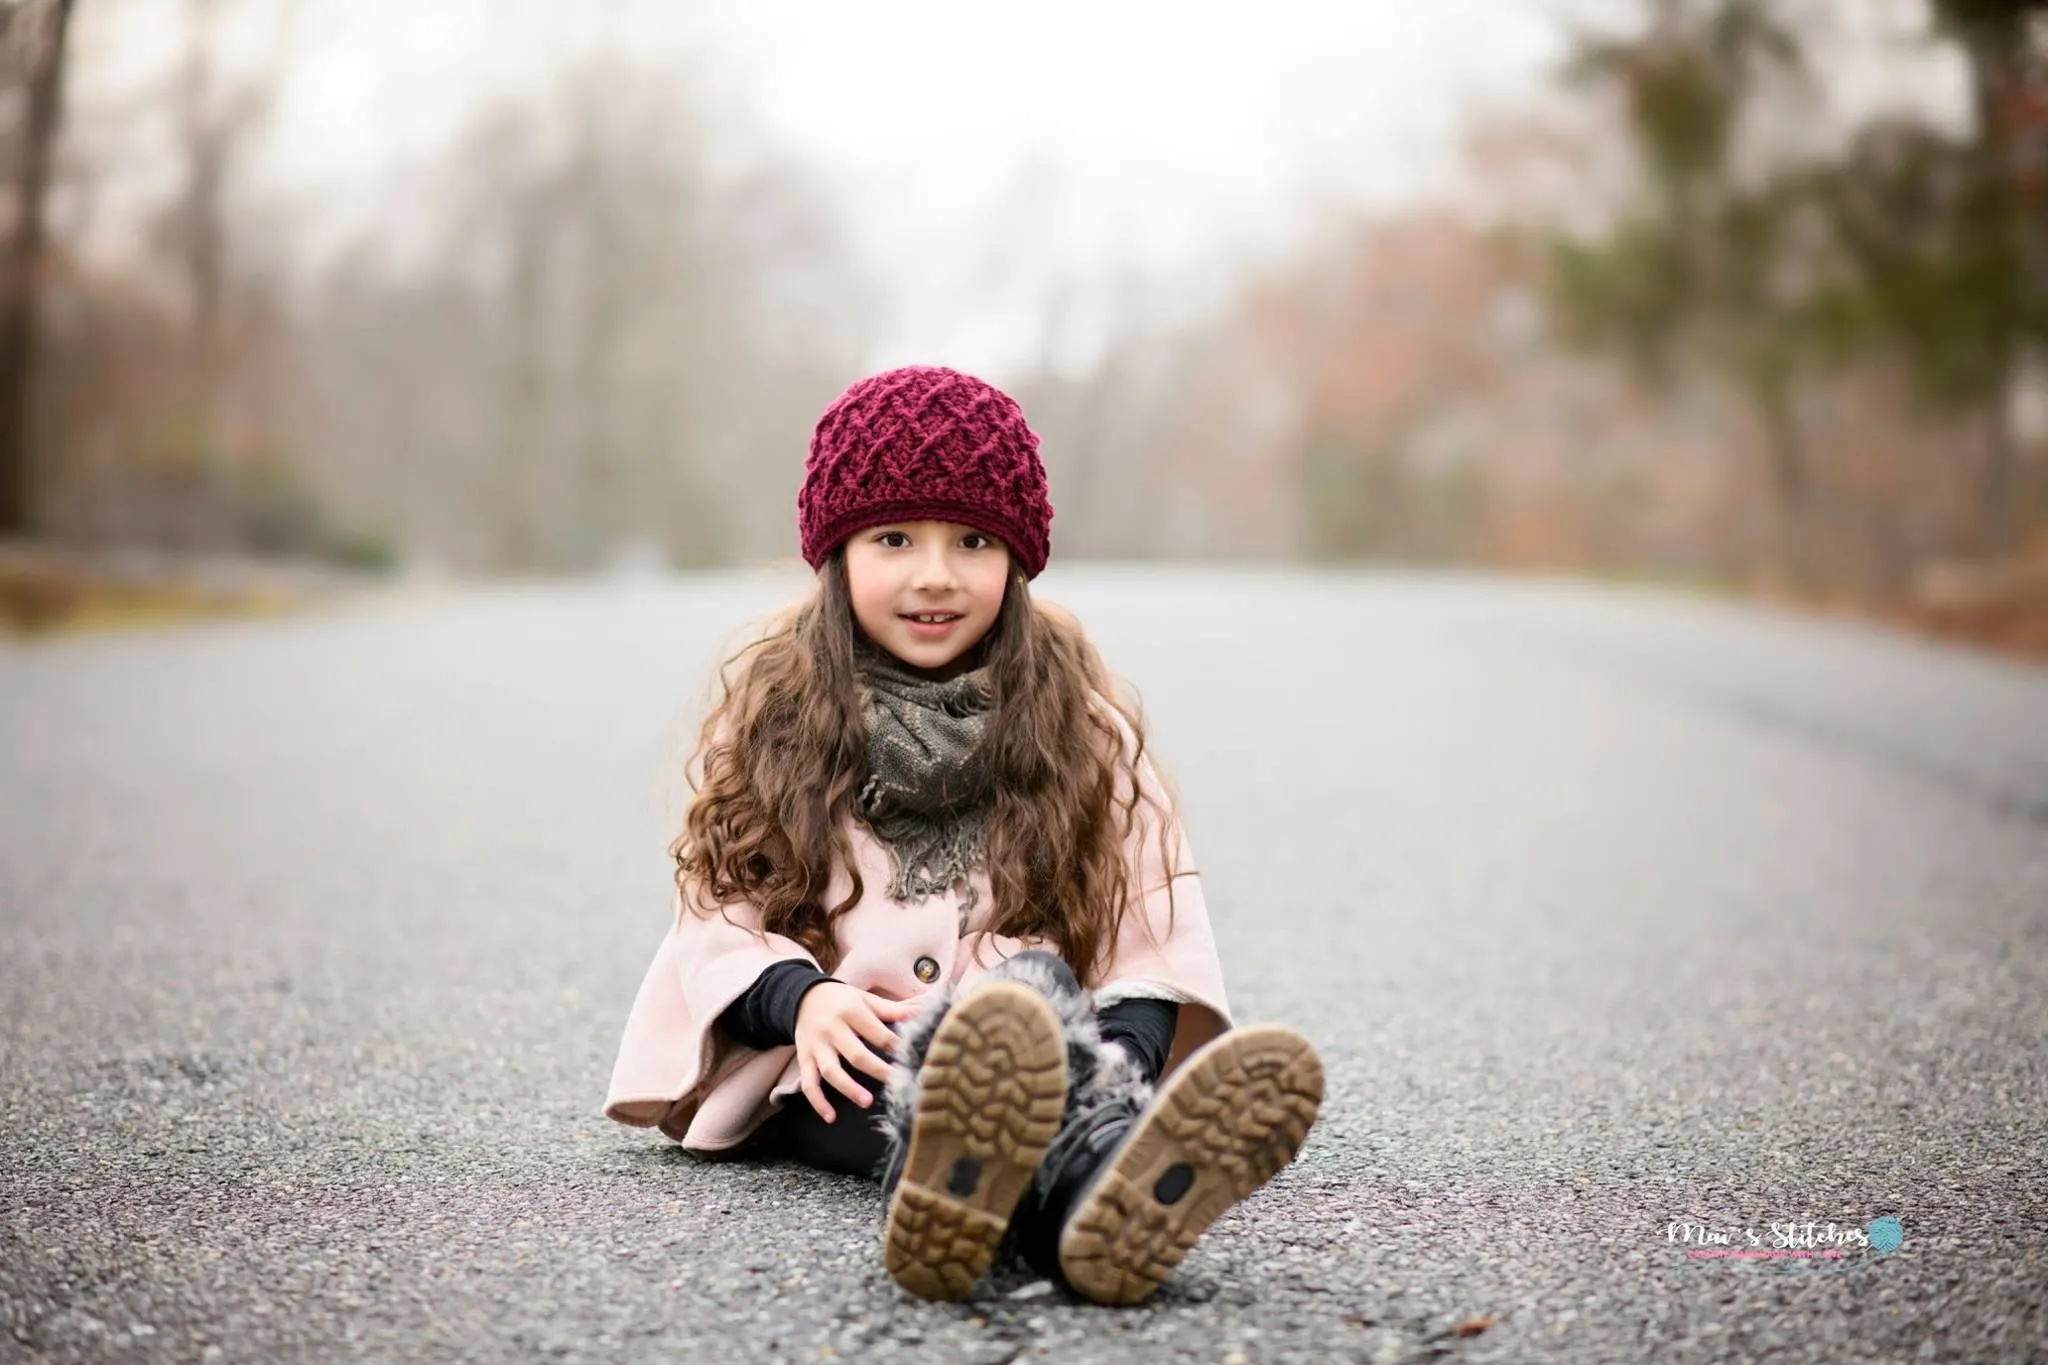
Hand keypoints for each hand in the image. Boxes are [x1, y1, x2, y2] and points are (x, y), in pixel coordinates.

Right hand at [793, 982, 923, 1121]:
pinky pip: (808, 1083)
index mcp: (851, 1011)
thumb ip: (891, 1009)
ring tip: (867, 1102)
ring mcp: (816, 1046)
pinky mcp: (804, 1059)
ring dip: (848, 1088)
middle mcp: (832, 1029)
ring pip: (831, 1071)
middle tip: (897, 1082)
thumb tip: (921, 1012)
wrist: (802, 996)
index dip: (895, 1046)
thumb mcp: (865, 998)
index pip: (877, 1033)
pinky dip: (817, 1102)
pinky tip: (830, 1117)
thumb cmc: (842, 999)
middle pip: (855, 1054)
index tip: (911, 1058)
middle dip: (877, 1070)